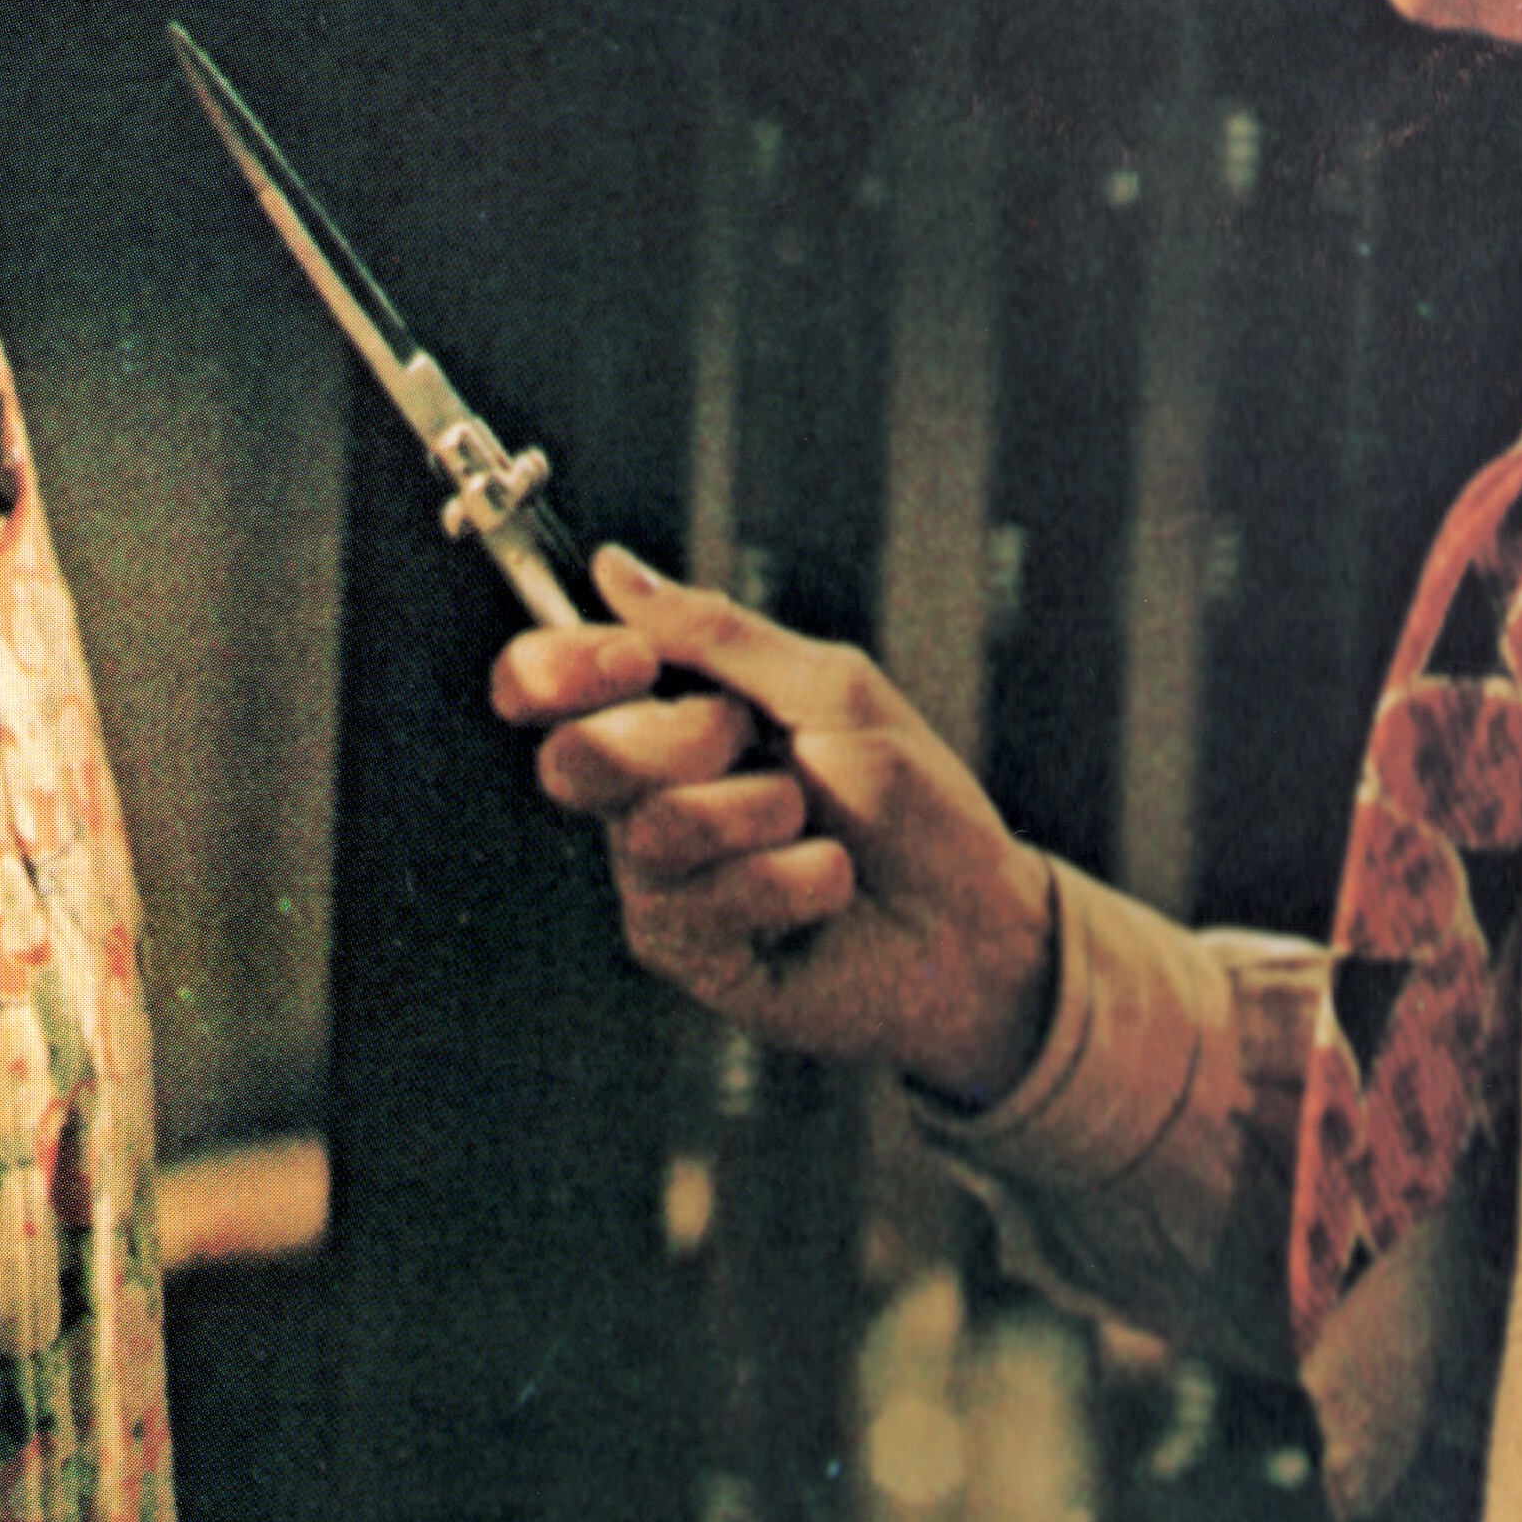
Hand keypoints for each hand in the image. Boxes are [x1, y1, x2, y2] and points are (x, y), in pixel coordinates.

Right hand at [491, 544, 1056, 1103]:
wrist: (975, 920)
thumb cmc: (912, 801)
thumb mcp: (828, 689)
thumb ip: (717, 635)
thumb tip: (615, 569)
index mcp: (667, 717)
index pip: (547, 684)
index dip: (558, 666)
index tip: (633, 661)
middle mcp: (645, 796)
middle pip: (570, 758)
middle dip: (673, 740)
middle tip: (750, 740)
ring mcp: (660, 878)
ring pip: (648, 830)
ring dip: (758, 812)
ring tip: (816, 825)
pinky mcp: (687, 952)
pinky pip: (697, 904)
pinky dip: (787, 880)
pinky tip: (830, 884)